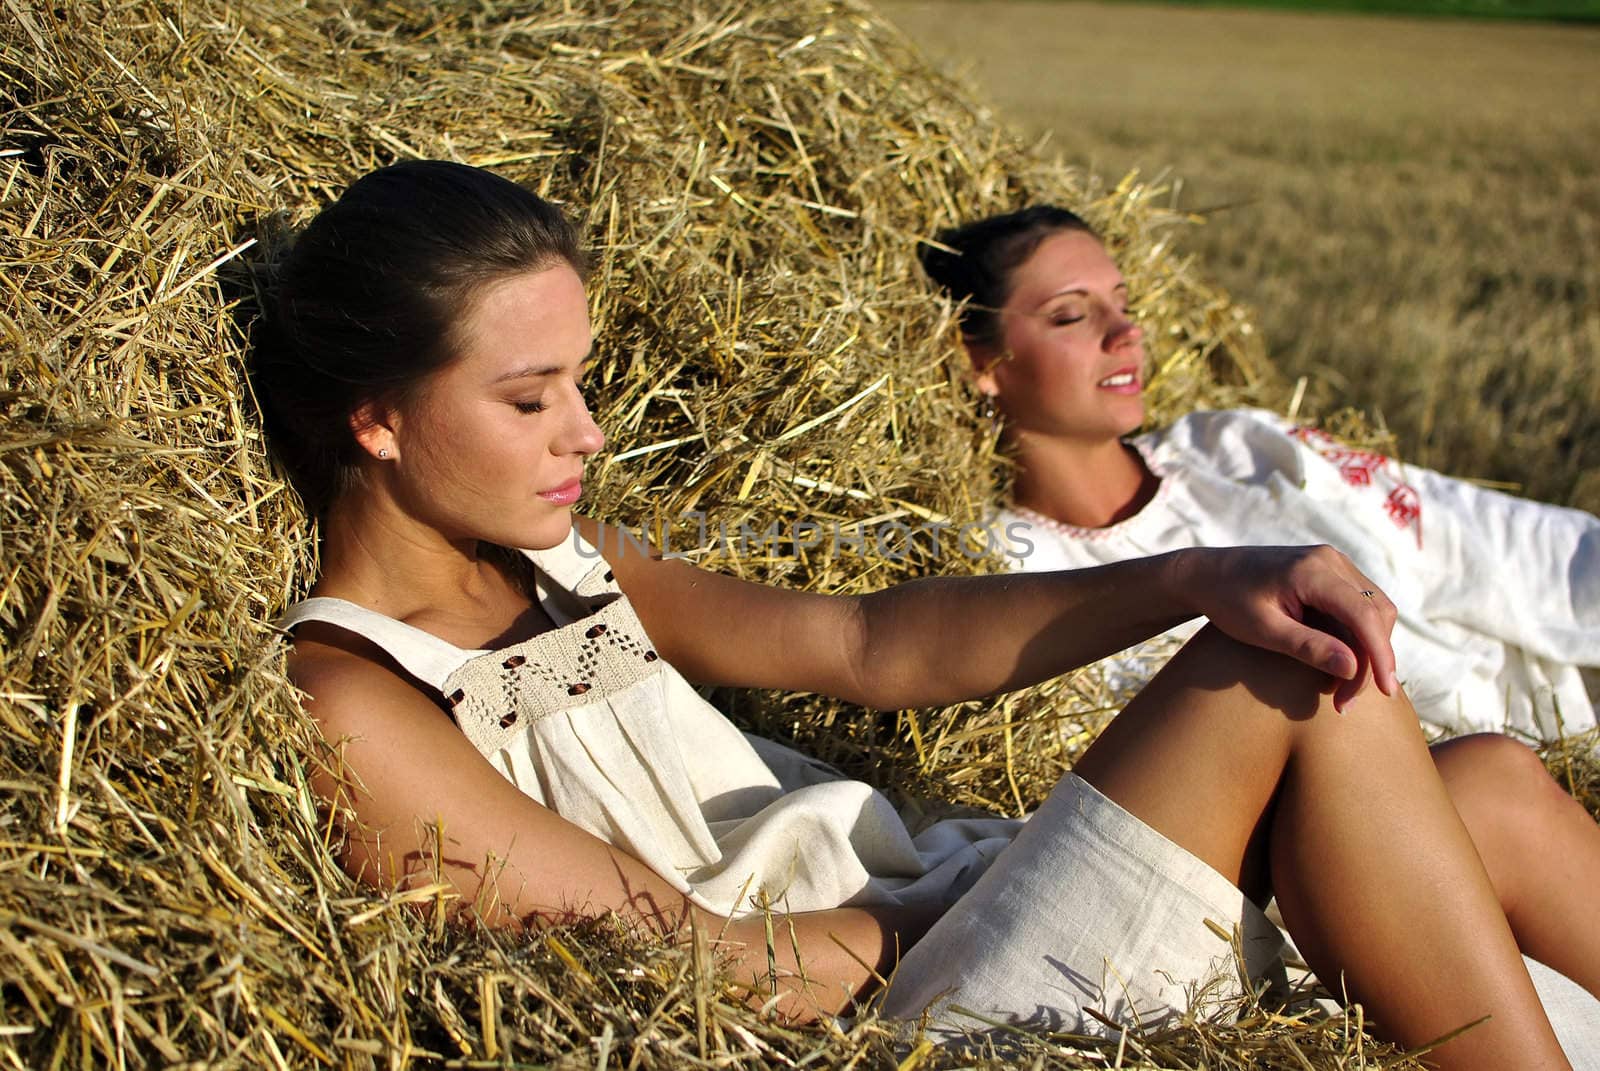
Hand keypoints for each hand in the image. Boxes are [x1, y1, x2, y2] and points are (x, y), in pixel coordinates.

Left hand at [1171, 545, 1398, 711]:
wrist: (1207, 574)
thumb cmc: (1228, 602)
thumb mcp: (1262, 630)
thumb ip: (1308, 647)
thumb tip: (1354, 668)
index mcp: (1312, 570)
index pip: (1364, 614)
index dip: (1380, 655)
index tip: (1386, 691)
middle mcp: (1330, 560)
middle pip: (1375, 614)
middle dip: (1371, 660)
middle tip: (1346, 701)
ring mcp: (1332, 563)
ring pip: (1373, 610)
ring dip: (1366, 650)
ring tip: (1341, 689)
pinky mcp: (1330, 573)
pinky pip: (1358, 606)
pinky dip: (1356, 636)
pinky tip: (1337, 665)